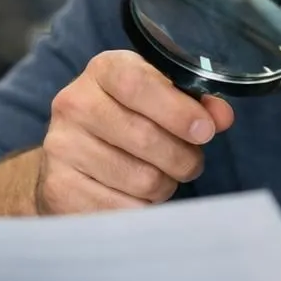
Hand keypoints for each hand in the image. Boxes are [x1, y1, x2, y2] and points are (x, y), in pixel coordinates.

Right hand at [37, 49, 233, 214]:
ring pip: (142, 179)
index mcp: (104, 70)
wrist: (70, 159)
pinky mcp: (60, 189)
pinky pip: (125, 209)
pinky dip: (144, 208)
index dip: (178, 111)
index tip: (206, 131)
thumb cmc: (128, 122)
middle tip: (190, 162)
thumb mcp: (161, 100)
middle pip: (146, 137)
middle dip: (184, 156)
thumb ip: (196, 104)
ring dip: (165, 185)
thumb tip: (221, 117)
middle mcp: (74, 103)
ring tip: (160, 176)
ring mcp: (61, 147)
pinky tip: (136, 195)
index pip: (138, 84)